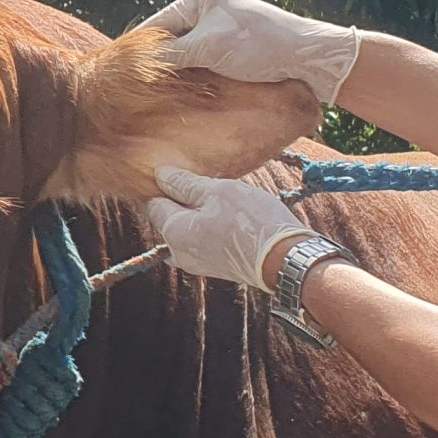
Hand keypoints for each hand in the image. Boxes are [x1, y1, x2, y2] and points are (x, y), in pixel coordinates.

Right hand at [138, 0, 360, 103]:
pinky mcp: (231, 49)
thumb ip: (172, 54)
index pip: (159, 22)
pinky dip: (192, 74)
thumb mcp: (209, 47)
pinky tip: (181, 90)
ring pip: (186, 52)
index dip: (140, 48)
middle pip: (171, 37)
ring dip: (176, 71)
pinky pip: (202, 61)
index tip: (119, 71)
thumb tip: (138, 64)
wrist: (306, 58)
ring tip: (154, 92)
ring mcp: (220, 29)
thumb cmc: (259, 44)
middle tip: (135, 86)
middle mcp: (208, 8)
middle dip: (158, 60)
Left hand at [145, 166, 313, 290]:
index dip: (161, 185)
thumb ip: (185, 183)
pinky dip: (206, 226)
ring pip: (185, 229)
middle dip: (178, 199)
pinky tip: (225, 213)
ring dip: (195, 212)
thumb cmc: (251, 222)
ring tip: (218, 196)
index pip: (152, 204)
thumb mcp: (218, 191)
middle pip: (167, 218)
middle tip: (201, 180)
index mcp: (173, 233)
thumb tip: (161, 175)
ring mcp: (196, 263)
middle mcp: (178, 253)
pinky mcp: (213, 266)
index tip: (177, 171)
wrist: (285, 259)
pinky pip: (199, 240)